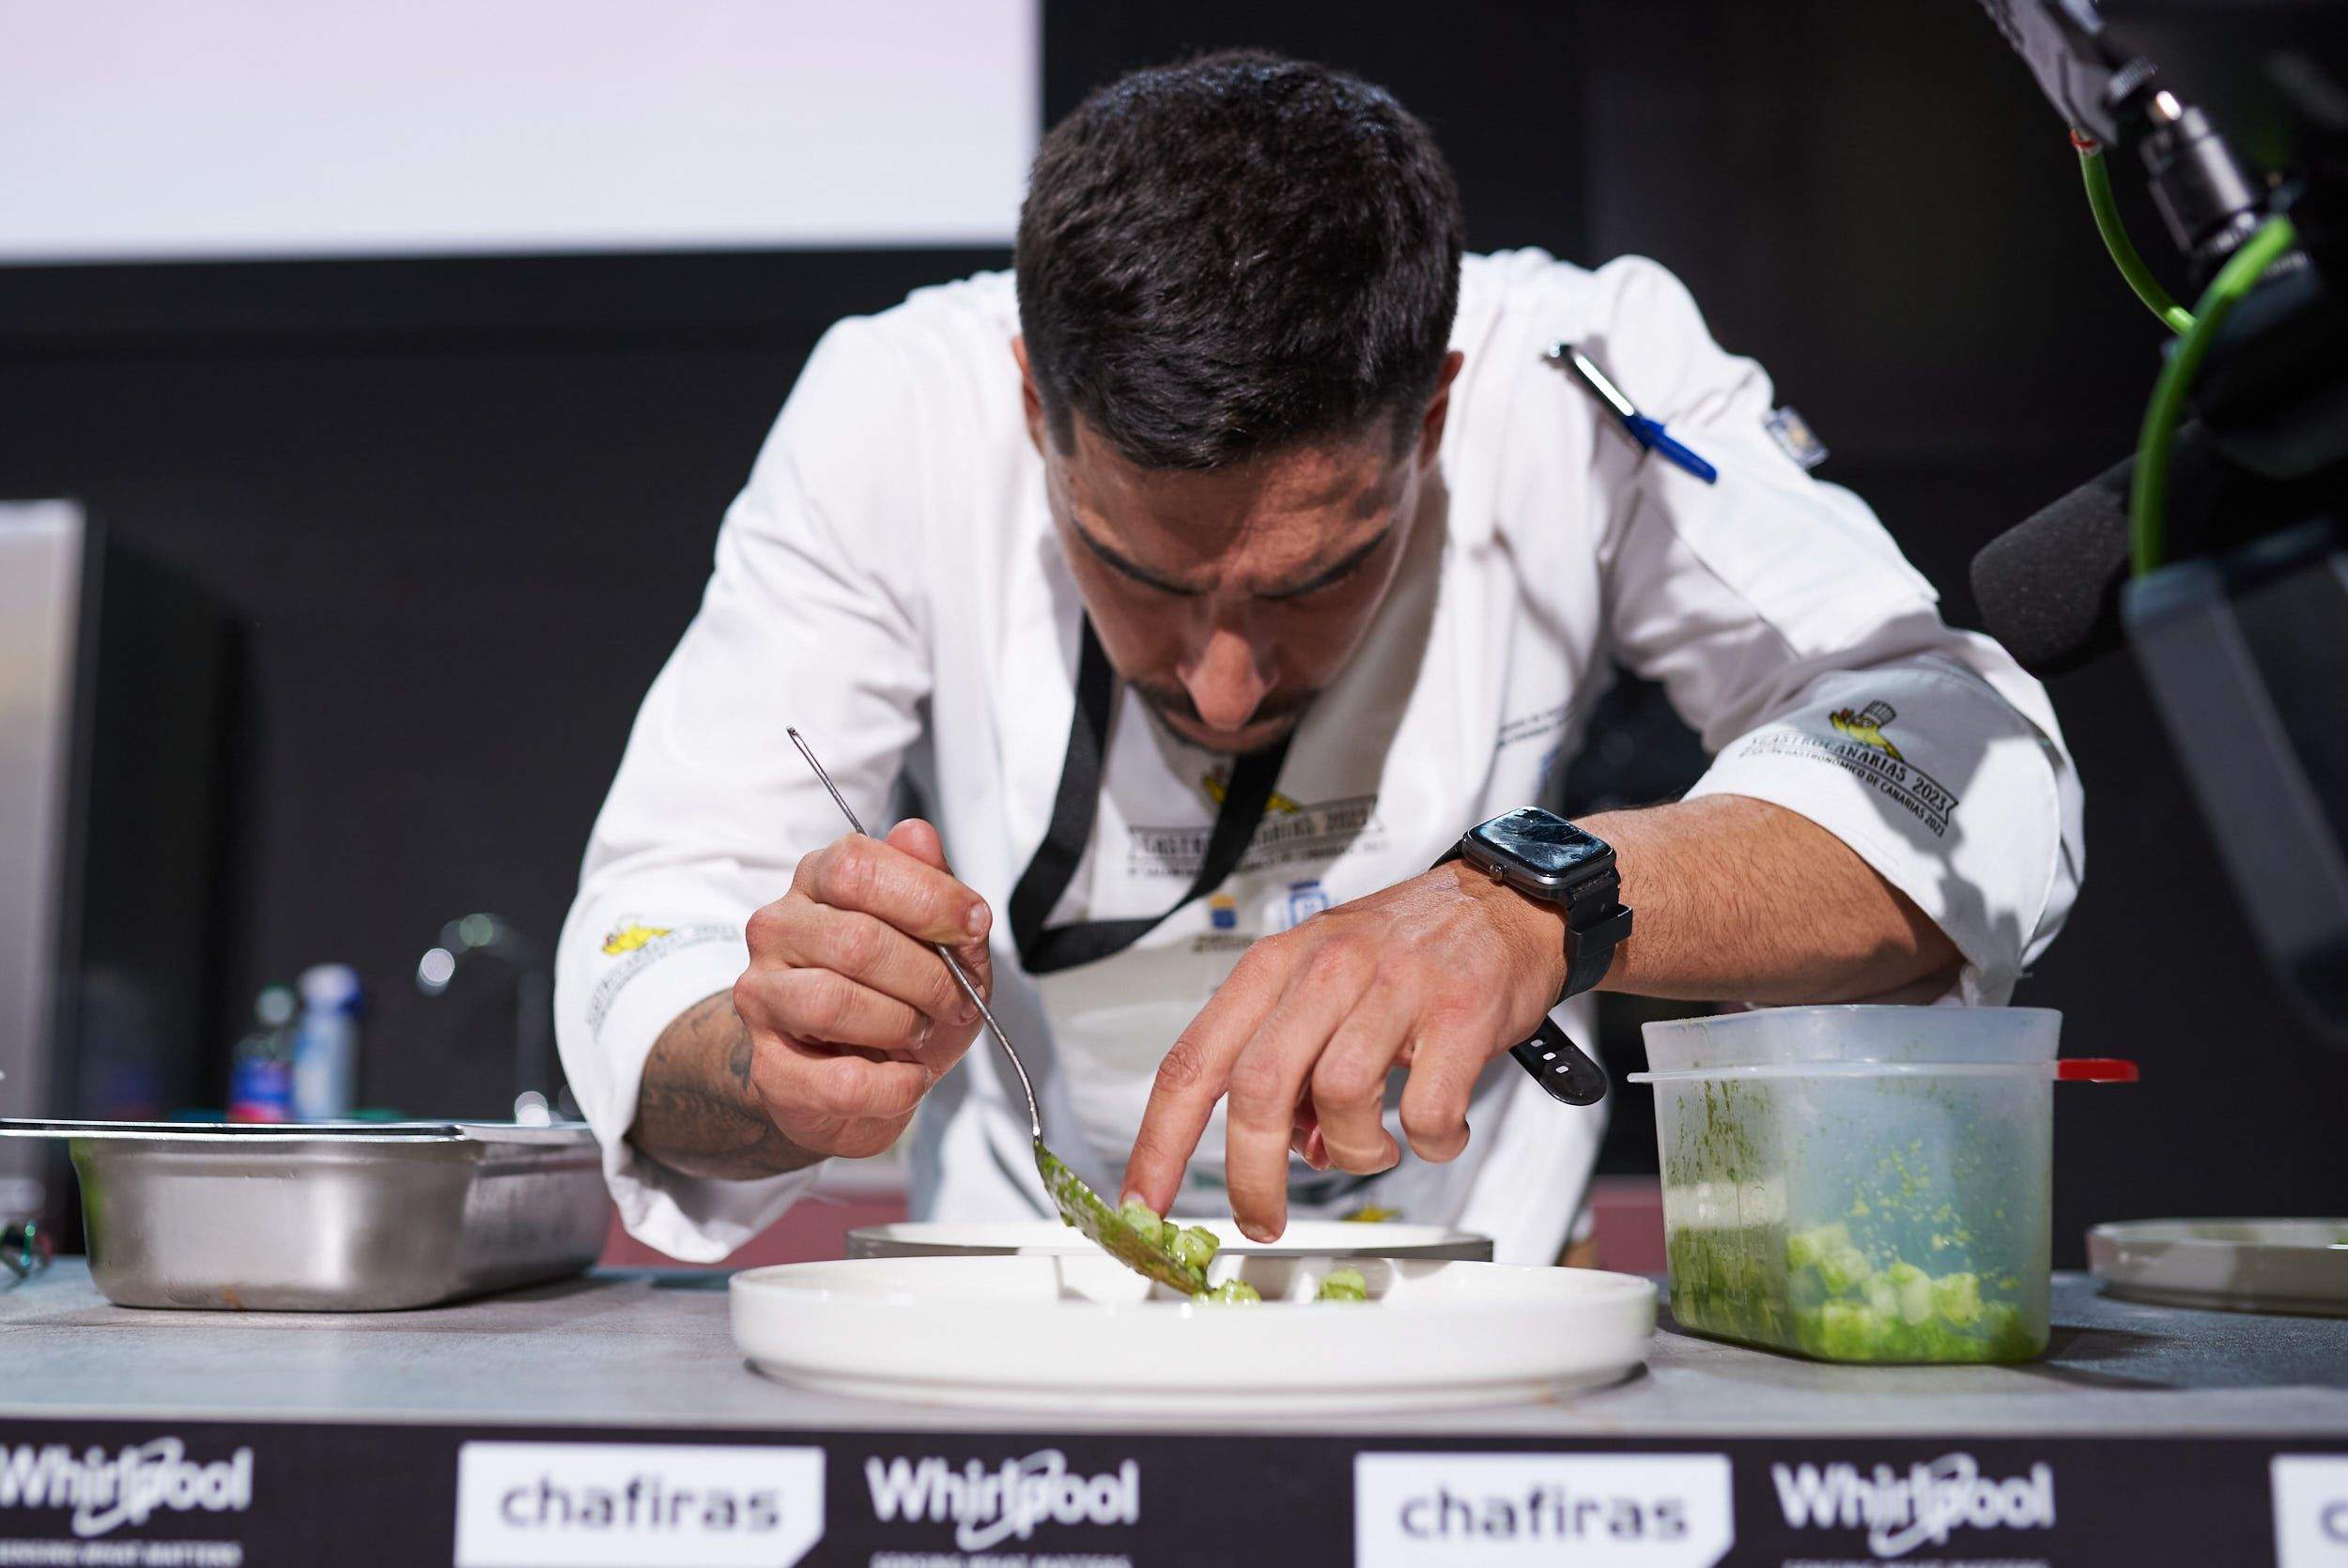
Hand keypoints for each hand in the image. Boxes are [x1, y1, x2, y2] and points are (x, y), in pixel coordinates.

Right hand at [733, 819, 991, 1159]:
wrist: (859, 1083)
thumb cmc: (901, 998)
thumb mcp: (940, 942)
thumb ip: (935, 890)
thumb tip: (919, 835)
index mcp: (818, 881)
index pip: (857, 866)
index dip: (927, 896)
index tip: (974, 925)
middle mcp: (778, 929)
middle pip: (855, 940)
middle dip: (928, 977)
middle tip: (956, 1000)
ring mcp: (763, 997)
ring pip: (833, 1003)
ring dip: (902, 1024)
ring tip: (920, 1031)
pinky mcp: (769, 1068)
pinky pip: (839, 1080)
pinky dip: (894, 1085)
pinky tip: (907, 1077)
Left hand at [1123, 860, 1567, 1239]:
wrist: (1507, 901)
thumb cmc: (1410, 951)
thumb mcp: (1326, 985)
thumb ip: (1293, 1063)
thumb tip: (1285, 1151)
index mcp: (1276, 965)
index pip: (1194, 1060)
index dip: (1161, 1141)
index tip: (1144, 1202)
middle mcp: (1326, 969)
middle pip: (1258, 1088)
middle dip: (1252, 1175)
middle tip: (1263, 1219)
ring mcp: (1394, 987)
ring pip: (1339, 1098)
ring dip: (1353, 1151)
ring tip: (1376, 1146)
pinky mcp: (1459, 1013)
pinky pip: (1425, 1111)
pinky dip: (1428, 1143)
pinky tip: (1435, 1132)